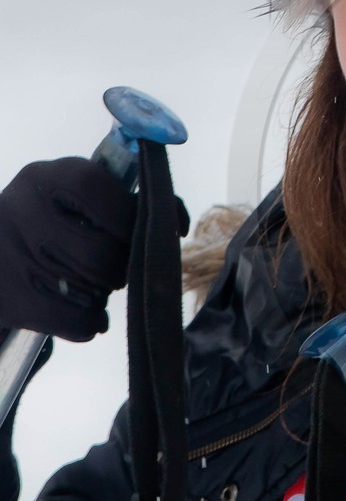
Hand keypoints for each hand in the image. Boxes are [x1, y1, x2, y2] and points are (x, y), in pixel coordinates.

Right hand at [0, 157, 187, 342]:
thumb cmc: (43, 220)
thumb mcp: (66, 192)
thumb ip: (114, 196)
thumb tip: (174, 219)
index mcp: (48, 178)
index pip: (114, 199)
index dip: (148, 218)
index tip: (174, 230)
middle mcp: (25, 211)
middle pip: (107, 254)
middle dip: (123, 264)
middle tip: (115, 263)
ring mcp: (12, 256)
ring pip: (95, 290)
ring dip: (104, 291)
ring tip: (91, 281)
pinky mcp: (10, 297)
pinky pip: (76, 322)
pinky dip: (90, 323)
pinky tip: (85, 312)